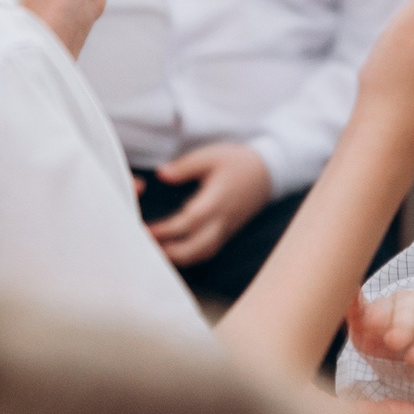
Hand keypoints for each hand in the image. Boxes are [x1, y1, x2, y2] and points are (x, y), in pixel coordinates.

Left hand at [147, 142, 273, 264]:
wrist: (268, 173)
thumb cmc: (238, 162)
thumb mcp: (211, 155)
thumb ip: (185, 166)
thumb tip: (162, 174)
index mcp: (218, 200)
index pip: (190, 222)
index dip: (166, 229)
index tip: (145, 230)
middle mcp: (222, 220)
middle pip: (196, 248)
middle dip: (169, 253)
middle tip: (144, 248)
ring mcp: (225, 229)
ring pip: (201, 254)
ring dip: (177, 258)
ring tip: (153, 252)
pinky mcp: (225, 233)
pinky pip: (206, 252)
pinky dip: (188, 257)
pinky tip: (171, 253)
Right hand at [348, 288, 413, 365]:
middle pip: (407, 314)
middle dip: (402, 330)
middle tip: (399, 347)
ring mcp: (393, 314)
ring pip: (383, 315)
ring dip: (378, 325)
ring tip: (376, 341)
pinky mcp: (371, 327)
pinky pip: (360, 313)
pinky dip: (353, 304)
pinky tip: (346, 298)